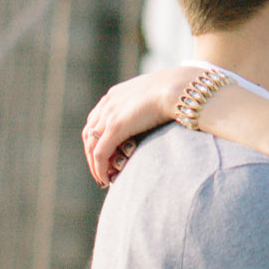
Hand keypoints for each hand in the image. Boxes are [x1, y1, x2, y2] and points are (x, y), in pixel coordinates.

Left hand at [83, 68, 195, 184]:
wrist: (179, 89)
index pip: (96, 120)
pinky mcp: (115, 127)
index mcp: (115, 94)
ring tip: (103, 180)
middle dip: (92, 155)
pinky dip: (100, 169)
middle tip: (100, 171)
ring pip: (92, 146)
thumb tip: (154, 115)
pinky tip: (106, 180)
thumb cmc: (176, 93)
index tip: (104, 154)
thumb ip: (146, 106)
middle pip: (89, 134)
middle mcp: (108, 103)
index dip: (97, 139)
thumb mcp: (154, 97)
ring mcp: (109, 115)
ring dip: (95, 165)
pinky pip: (101, 154)